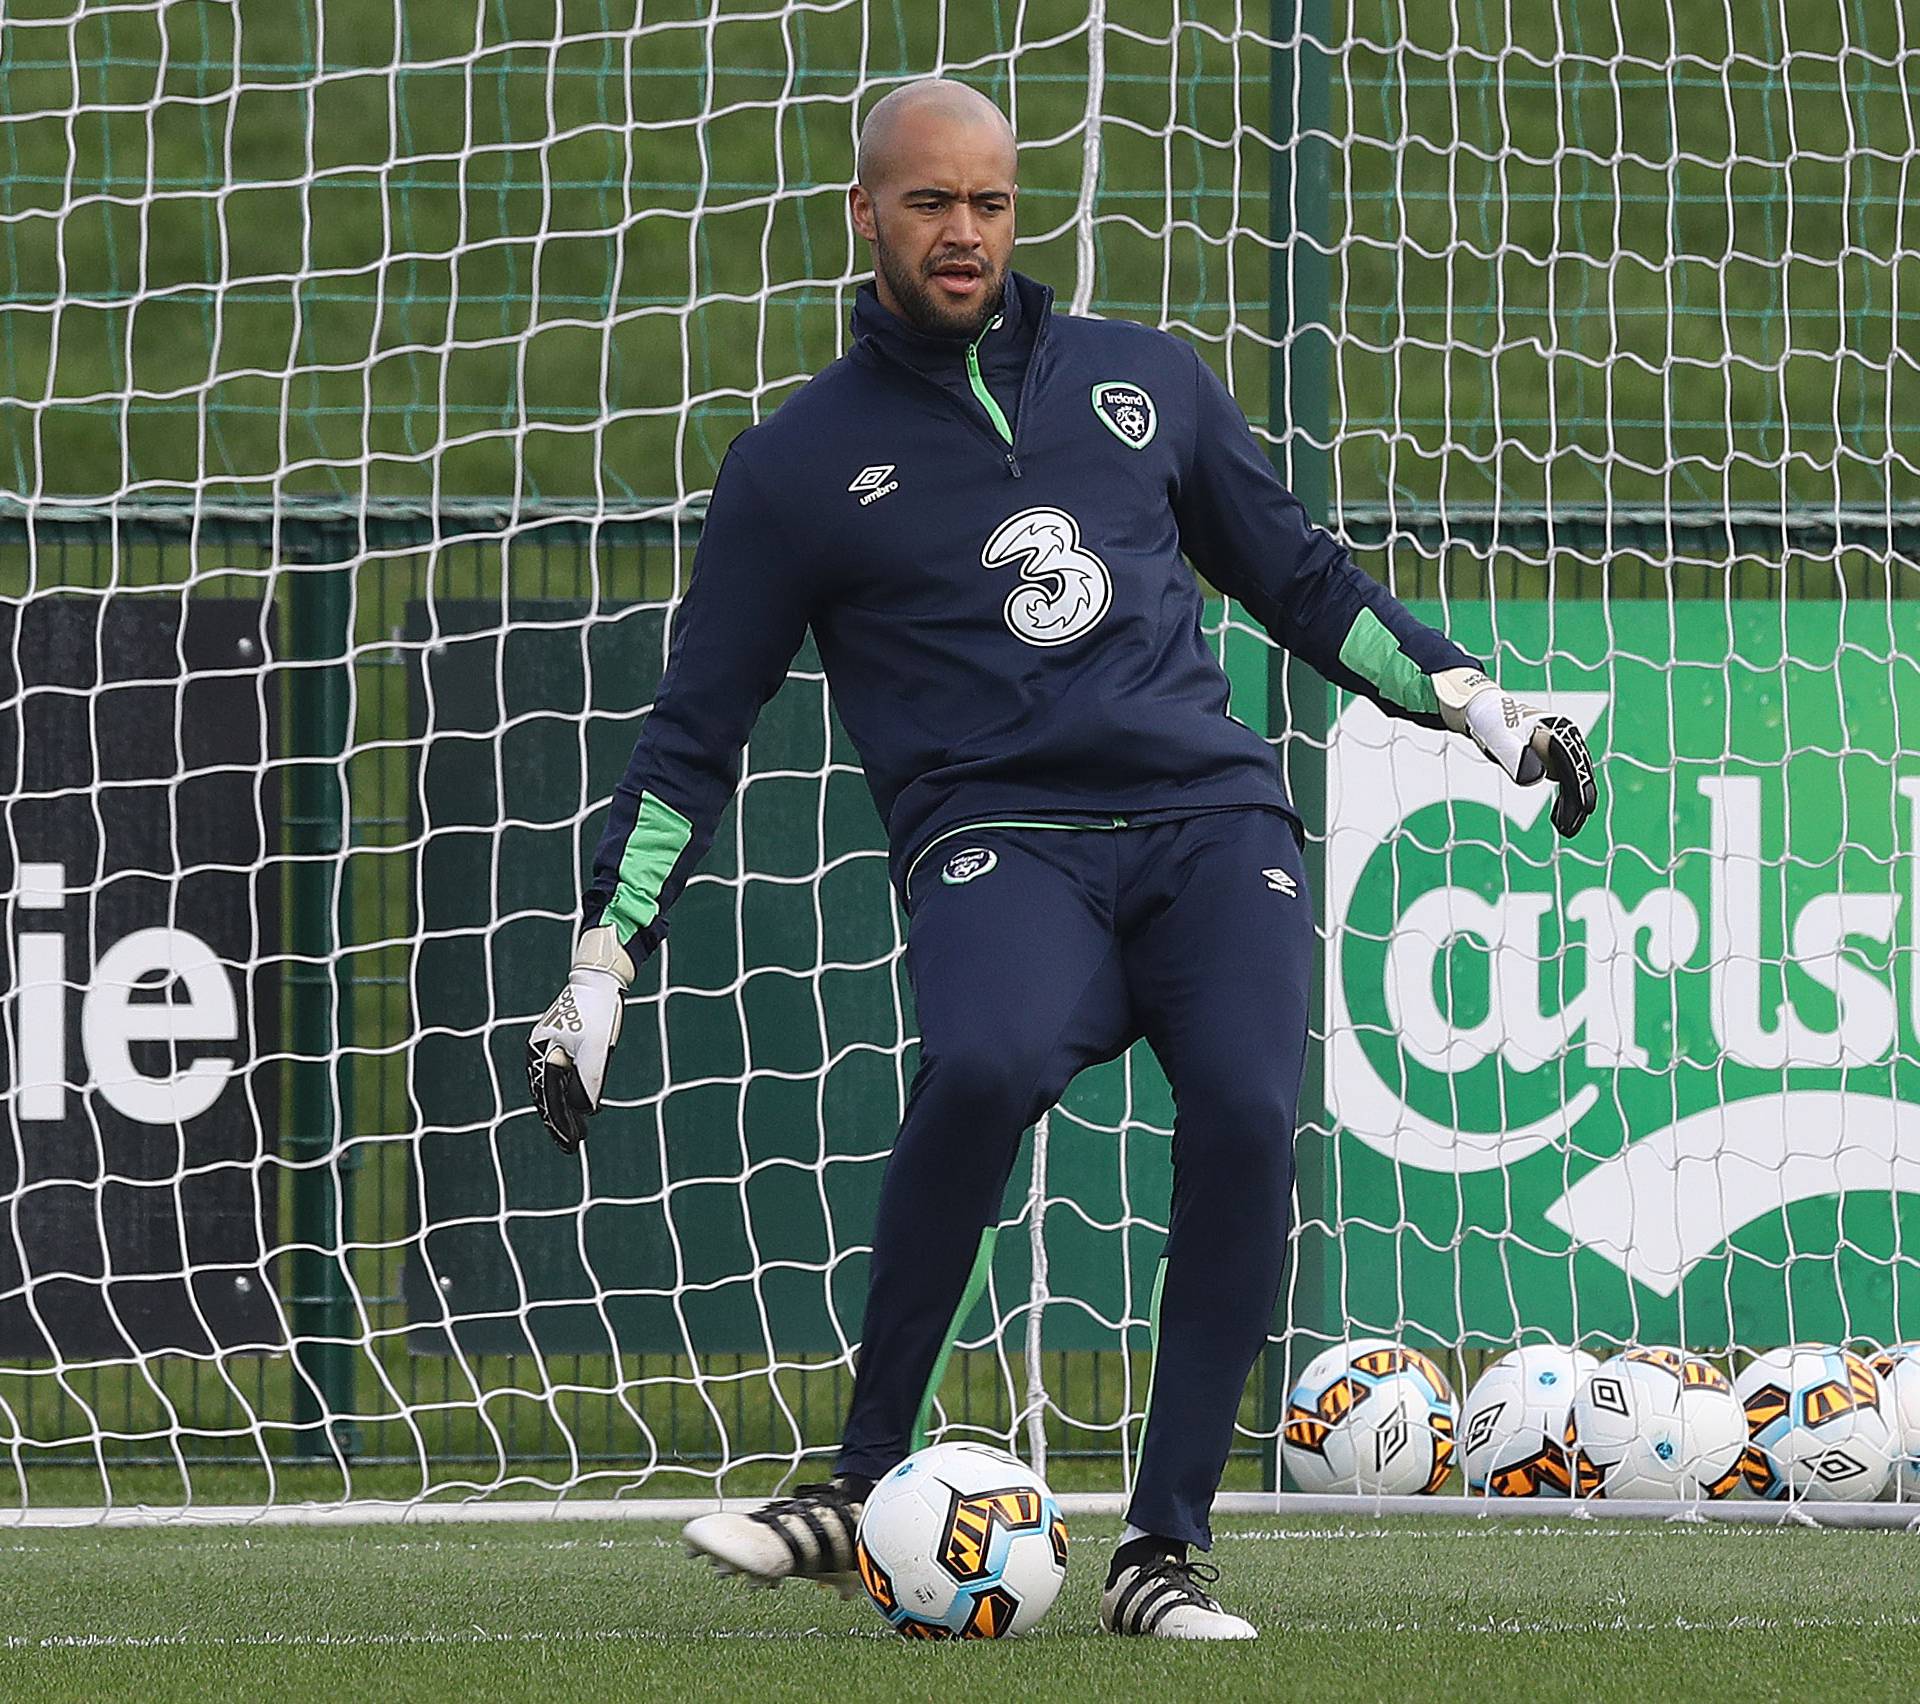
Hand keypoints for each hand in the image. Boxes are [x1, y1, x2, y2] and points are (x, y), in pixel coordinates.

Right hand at [526, 925, 634, 1152]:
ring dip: (564, 1112)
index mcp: (541, 1052)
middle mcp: (539, 1052)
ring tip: (575, 1136)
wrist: (599, 981)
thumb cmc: (597, 1011)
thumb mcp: (596, 1049)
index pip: (549, 1096)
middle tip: (571, 1147)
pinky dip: (568, 1095)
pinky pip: (560, 1077)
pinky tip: (578, 1110)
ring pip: (553, 1088)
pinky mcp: (559, 1047)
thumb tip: (584, 1111)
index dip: (560, 1122)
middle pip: (547, 1095)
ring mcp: (548, 1049)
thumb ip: (588, 1081)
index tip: (571, 1143)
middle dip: (559, 1123)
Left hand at [1432, 668, 1597, 837]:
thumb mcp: (1499, 739)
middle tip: (1568, 830)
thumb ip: (1515, 756)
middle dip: (1577, 803)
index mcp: (1558, 730)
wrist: (1486, 713)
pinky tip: (1558, 819)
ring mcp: (1564, 749)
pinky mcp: (1556, 759)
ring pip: (1575, 781)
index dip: (1580, 786)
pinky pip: (1566, 782)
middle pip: (1579, 773)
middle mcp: (1567, 738)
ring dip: (1572, 805)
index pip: (1573, 762)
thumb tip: (1536, 778)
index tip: (1584, 809)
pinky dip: (1565, 800)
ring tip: (1565, 829)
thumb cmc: (1491, 721)